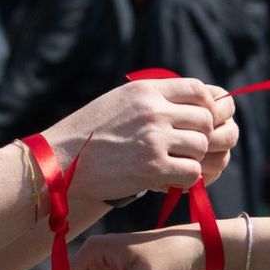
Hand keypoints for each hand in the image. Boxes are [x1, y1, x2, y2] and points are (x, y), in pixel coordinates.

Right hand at [46, 79, 237, 203]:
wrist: (59, 160)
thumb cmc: (89, 133)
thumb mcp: (120, 101)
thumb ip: (153, 99)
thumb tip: (193, 104)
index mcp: (146, 90)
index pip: (199, 90)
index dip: (209, 106)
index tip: (205, 120)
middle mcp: (153, 110)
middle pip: (206, 119)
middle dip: (204, 136)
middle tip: (190, 150)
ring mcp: (154, 138)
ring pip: (201, 146)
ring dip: (193, 159)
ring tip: (175, 164)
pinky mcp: (152, 167)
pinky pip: (192, 172)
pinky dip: (186, 179)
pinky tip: (170, 179)